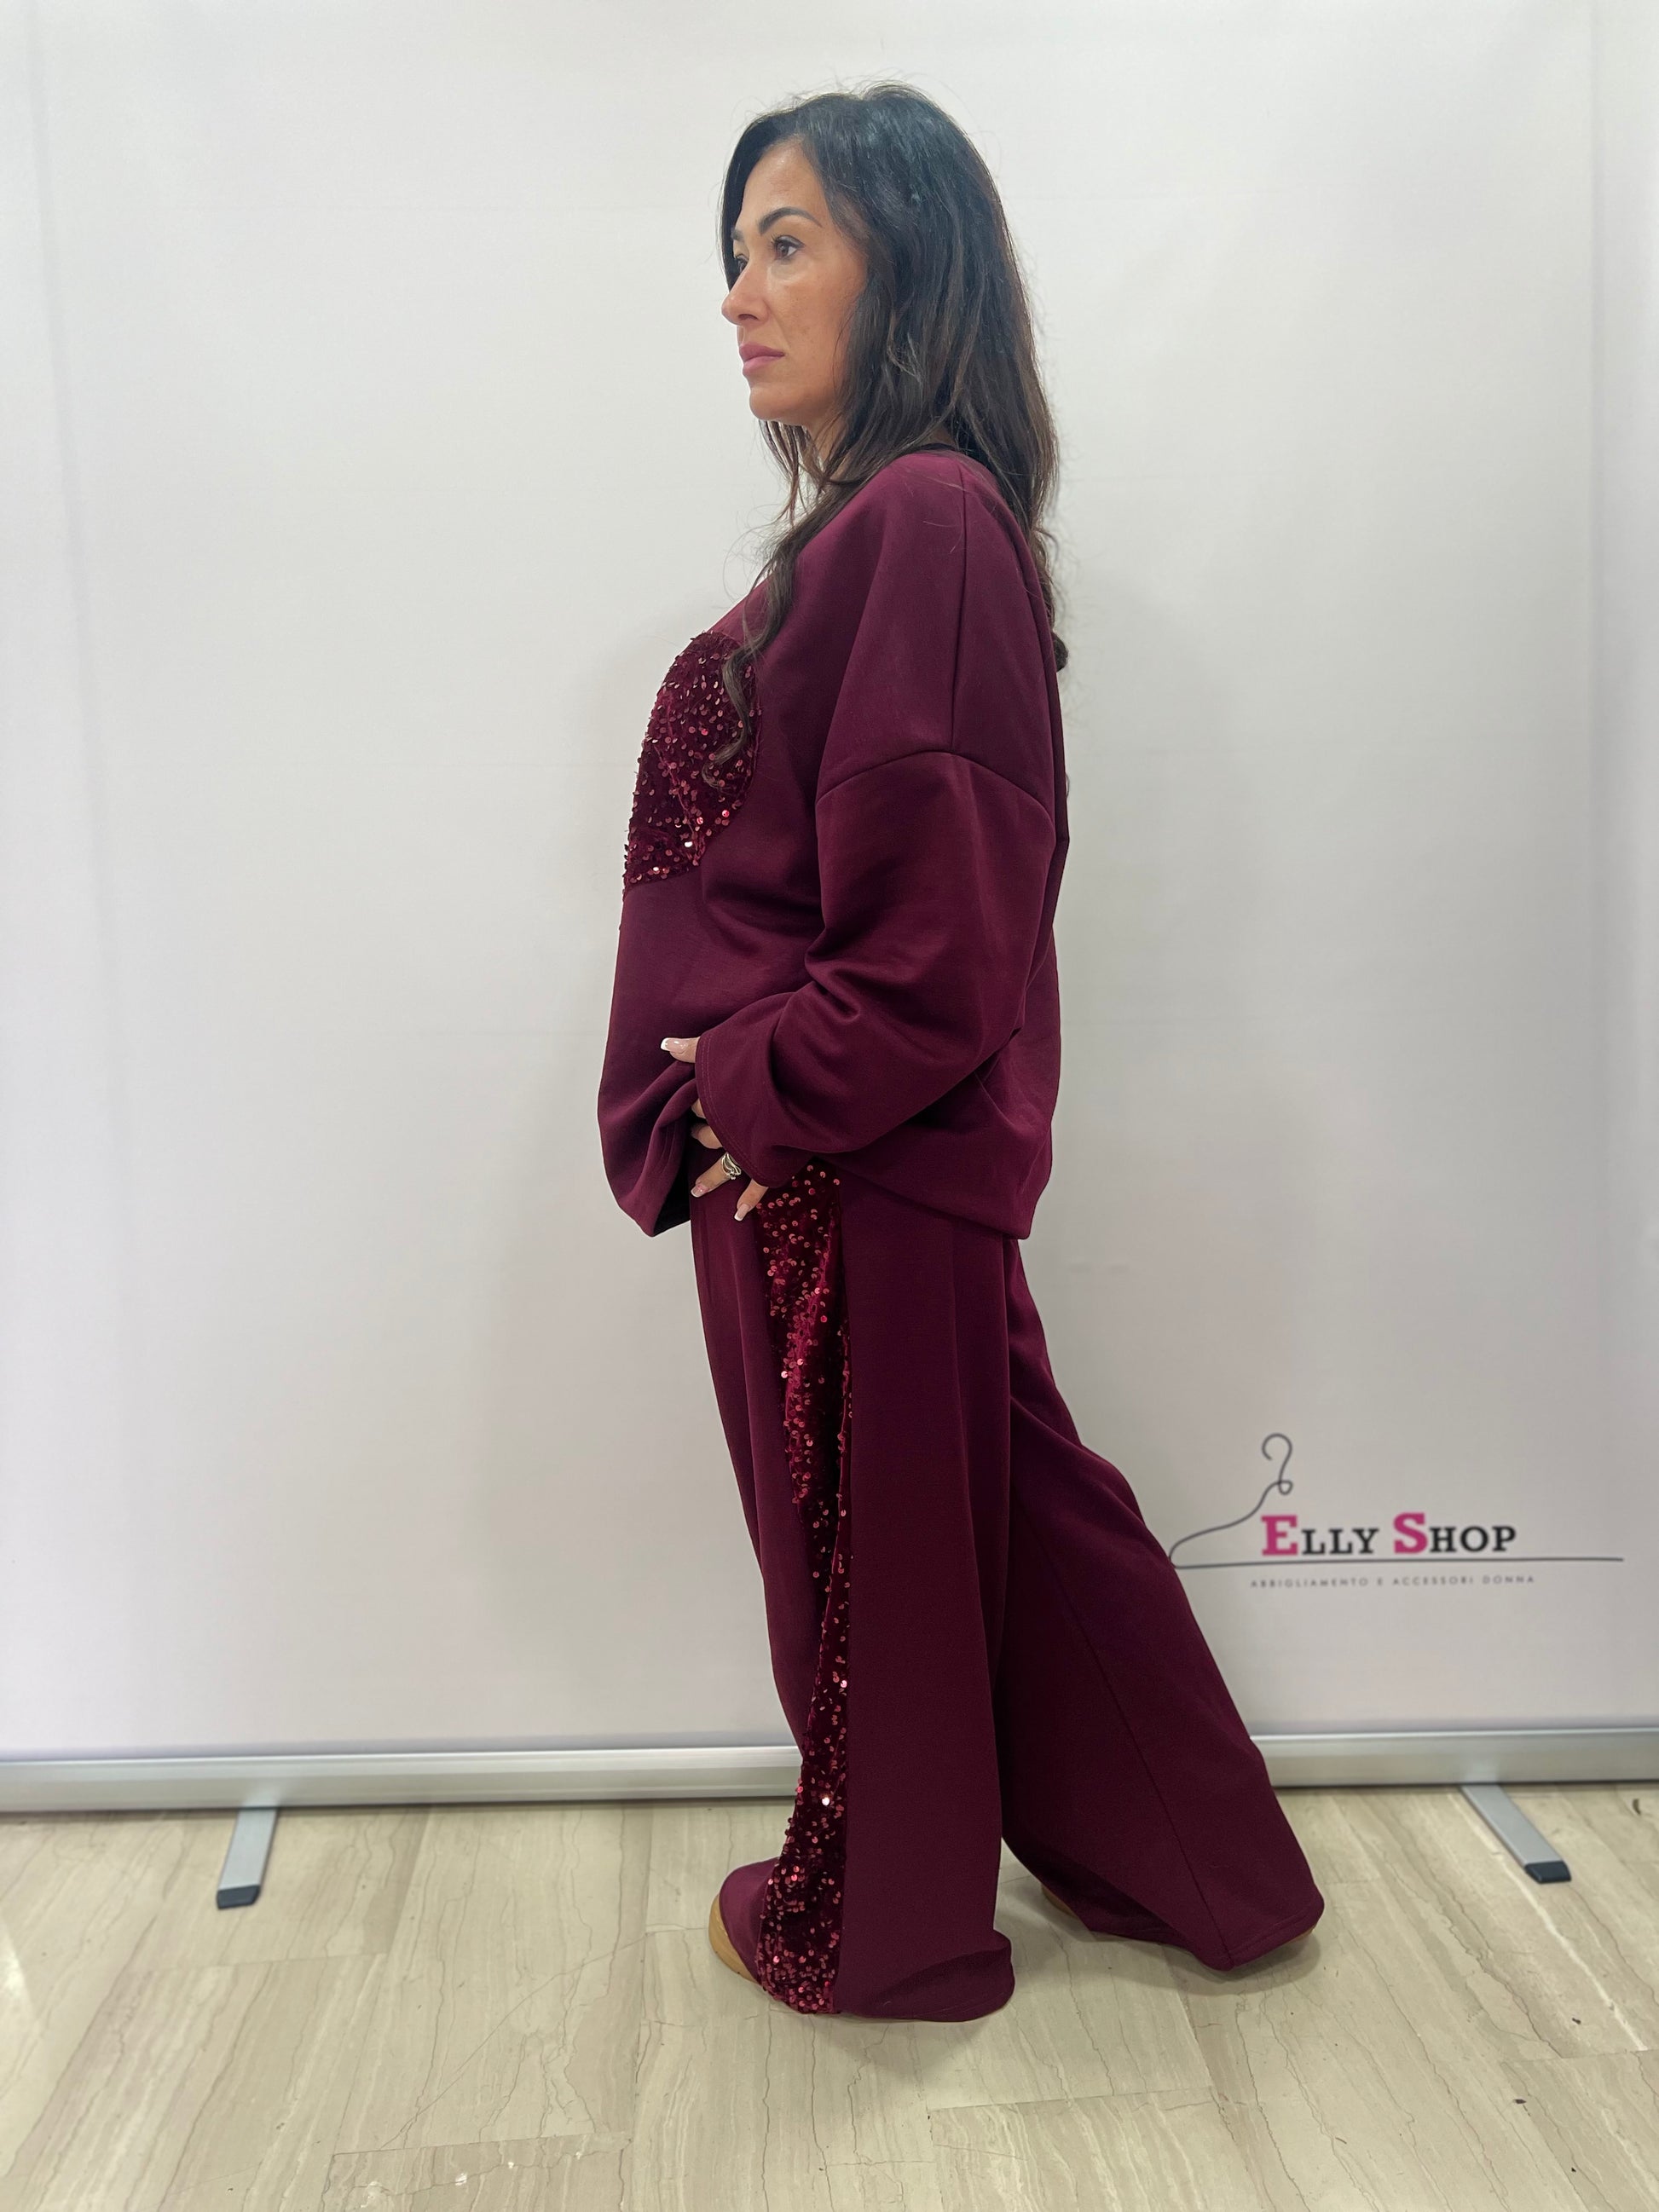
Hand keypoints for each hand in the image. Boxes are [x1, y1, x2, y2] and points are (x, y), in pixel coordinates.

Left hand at [660, 1036, 769, 1219]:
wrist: (805, 1080)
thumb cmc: (770, 1060)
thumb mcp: (730, 1047)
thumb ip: (696, 1048)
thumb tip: (665, 1044)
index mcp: (721, 1101)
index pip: (700, 1104)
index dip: (696, 1102)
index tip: (694, 1100)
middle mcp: (730, 1128)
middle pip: (709, 1134)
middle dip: (702, 1134)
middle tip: (696, 1133)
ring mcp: (749, 1149)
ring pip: (724, 1165)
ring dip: (711, 1176)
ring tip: (697, 1189)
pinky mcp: (771, 1162)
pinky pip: (758, 1186)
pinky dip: (748, 1200)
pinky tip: (738, 1213)